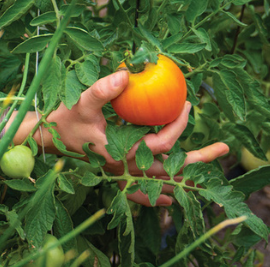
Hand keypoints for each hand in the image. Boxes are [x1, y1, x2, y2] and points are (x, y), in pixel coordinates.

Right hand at [43, 71, 229, 206]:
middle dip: (199, 160)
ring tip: (208, 173)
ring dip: (186, 178)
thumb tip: (125, 72)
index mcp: (120, 154)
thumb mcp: (81, 102)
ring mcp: (121, 176)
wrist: (44, 140)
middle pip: (171, 171)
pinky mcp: (115, 177)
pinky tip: (170, 198)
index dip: (177, 125)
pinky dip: (158, 195)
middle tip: (225, 147)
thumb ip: (102, 89)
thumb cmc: (63, 120)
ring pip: (161, 183)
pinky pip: (142, 193)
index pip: (160, 144)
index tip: (186, 105)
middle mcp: (124, 170)